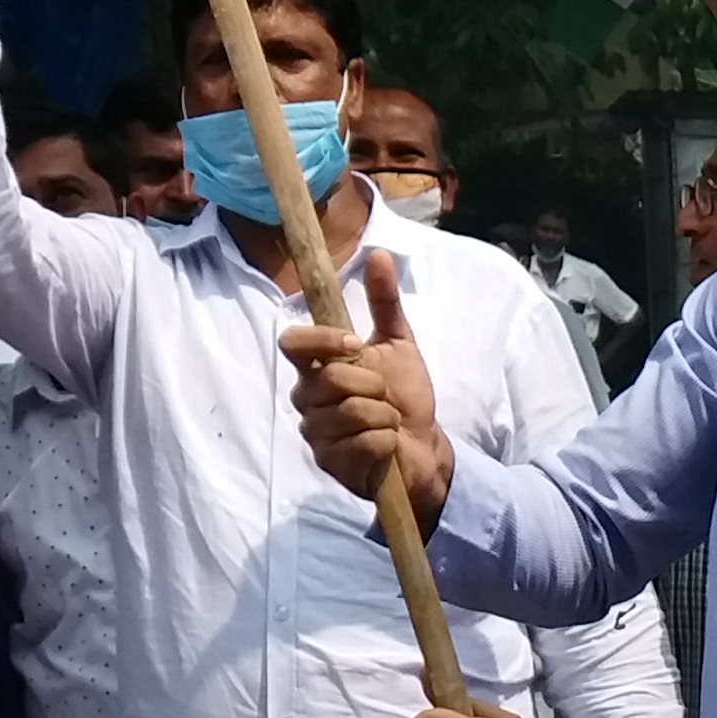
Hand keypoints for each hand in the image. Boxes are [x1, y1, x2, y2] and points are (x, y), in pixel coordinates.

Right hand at [281, 249, 453, 526]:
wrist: (423, 447)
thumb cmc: (405, 395)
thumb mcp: (399, 344)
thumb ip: (384, 302)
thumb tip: (379, 254)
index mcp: (317, 366)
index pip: (293, 343)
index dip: (322, 340)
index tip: (356, 344)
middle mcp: (307, 397)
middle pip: (328, 378)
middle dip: (372, 384)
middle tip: (385, 394)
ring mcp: (315, 432)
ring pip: (348, 412)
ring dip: (383, 414)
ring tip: (388, 420)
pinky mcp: (330, 463)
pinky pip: (362, 443)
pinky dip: (386, 440)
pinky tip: (388, 444)